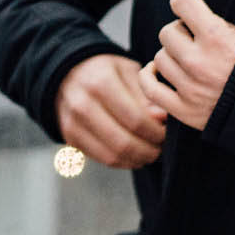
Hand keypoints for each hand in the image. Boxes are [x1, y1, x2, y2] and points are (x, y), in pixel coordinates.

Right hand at [55, 53, 168, 170]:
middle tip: (161, 147)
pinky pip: (101, 159)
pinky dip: (122, 162)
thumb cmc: (105, 72)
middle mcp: (83, 104)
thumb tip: (162, 119)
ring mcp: (73, 123)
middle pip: (124, 142)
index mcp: (101, 82)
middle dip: (149, 150)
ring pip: (113, 156)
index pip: (136, 120)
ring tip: (150, 153)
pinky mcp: (70, 137)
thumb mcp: (127, 73)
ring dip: (137, 159)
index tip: (166, 134)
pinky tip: (134, 155)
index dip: (157, 133)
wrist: (68, 73)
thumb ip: (146, 96)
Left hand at [139, 0, 234, 132]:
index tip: (188, 9)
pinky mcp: (183, 109)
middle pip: (167, 32)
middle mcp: (199, 61)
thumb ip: (215, 23)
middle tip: (194, 41)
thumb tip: (185, 8)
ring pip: (159, 58)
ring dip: (170, 56)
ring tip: (187, 60)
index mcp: (217, 37)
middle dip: (179, 34)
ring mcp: (189, 87)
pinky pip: (150, 87)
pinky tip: (157, 71)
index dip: (184, 3)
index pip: (181, 2)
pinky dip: (149, 76)